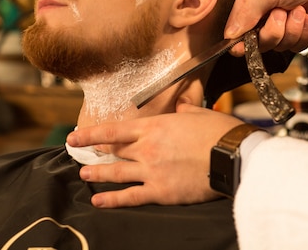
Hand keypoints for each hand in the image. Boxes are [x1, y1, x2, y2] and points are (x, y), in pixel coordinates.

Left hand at [66, 100, 243, 206]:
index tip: (75, 137)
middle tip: (83, 156)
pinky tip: (99, 201)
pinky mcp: (160, 191)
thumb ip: (185, 110)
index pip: (113, 130)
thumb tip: (180, 106)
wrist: (232, 155)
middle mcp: (147, 148)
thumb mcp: (200, 113)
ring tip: (85, 176)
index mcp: (155, 127)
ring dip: (98, 175)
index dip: (90, 134)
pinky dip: (112, 199)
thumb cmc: (219, 132)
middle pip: (114, 151)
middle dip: (96, 153)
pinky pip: (130, 197)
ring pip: (116, 173)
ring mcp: (151, 171)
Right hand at [225, 0, 307, 56]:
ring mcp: (283, 25)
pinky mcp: (300, 30)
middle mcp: (263, 17)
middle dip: (273, 31)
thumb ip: (247, 14)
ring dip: (292, 29)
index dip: (240, 43)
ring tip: (299, 9)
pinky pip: (296, 46)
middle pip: (259, 44)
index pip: (235, 33)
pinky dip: (303, 33)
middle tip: (281, 12)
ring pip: (279, 46)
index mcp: (249, 4)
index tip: (250, 42)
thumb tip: (229, 36)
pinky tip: (307, 17)